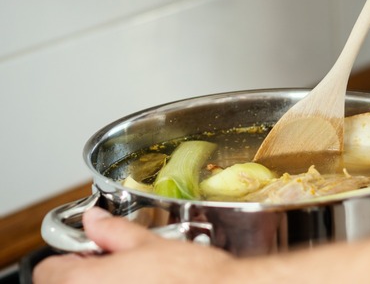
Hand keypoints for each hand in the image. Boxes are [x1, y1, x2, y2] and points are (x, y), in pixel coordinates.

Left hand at [33, 207, 239, 283]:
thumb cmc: (193, 277)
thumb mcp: (151, 243)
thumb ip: (114, 231)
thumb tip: (95, 219)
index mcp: (84, 281)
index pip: (47, 271)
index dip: (68, 258)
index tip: (90, 253)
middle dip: (85, 274)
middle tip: (114, 266)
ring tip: (134, 279)